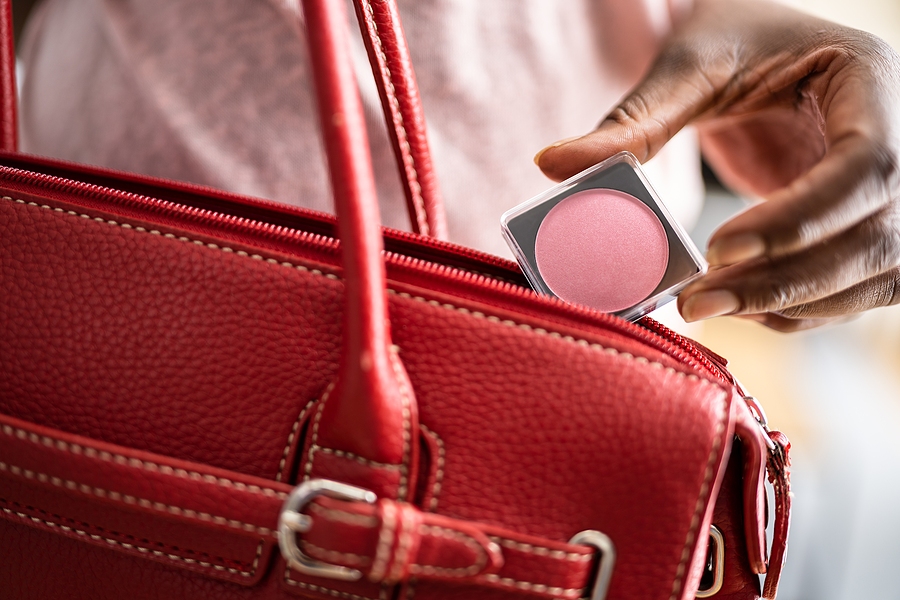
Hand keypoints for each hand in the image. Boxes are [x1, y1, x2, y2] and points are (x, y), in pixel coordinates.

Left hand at [534, 0, 899, 331]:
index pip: (866, 165)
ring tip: (705, 306)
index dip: (799, 218)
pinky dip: (798, 309)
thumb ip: (633, 121)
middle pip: (875, 236)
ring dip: (790, 305)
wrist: (766, 52)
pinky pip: (851, 288)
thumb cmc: (733, 38)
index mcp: (870, 80)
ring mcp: (891, 193)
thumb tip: (551, 165)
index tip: (718, 249)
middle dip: (786, 280)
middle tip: (697, 301)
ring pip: (872, 274)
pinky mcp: (864, 229)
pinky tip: (737, 307)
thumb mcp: (689, 65)